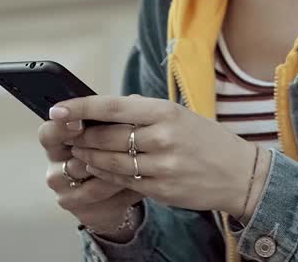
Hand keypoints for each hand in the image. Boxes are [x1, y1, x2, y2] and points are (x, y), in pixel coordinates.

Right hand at [38, 117, 143, 233]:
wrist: (114, 193)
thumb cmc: (111, 152)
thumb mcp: (111, 131)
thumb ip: (116, 117)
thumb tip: (134, 100)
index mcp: (57, 142)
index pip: (48, 133)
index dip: (61, 128)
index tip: (78, 123)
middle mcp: (55, 168)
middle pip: (68, 159)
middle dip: (96, 151)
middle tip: (120, 144)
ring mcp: (65, 191)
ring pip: (89, 180)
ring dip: (116, 169)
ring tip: (140, 161)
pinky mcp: (79, 210)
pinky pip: (101, 198)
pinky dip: (122, 188)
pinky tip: (139, 181)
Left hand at [51, 95, 269, 220]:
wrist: (241, 174)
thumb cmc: (206, 139)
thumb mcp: (179, 115)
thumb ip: (143, 111)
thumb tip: (104, 107)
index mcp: (165, 112)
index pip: (112, 107)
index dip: (80, 108)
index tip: (57, 108)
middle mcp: (163, 138)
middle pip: (105, 138)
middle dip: (81, 137)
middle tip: (68, 135)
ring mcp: (162, 167)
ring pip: (110, 163)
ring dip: (89, 158)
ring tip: (79, 153)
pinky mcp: (161, 190)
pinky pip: (123, 182)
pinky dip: (106, 174)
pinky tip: (100, 168)